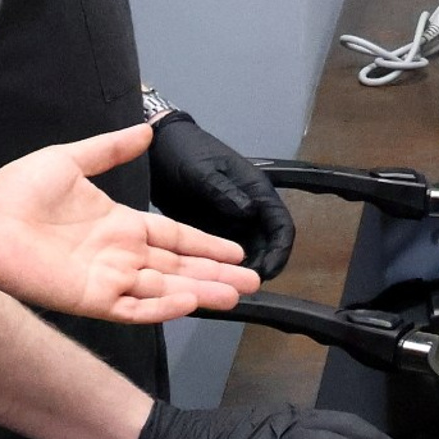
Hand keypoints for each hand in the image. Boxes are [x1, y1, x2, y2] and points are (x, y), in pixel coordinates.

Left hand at [0, 129, 259, 322]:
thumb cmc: (16, 191)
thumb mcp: (71, 160)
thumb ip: (111, 148)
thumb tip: (147, 129)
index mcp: (119, 225)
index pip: (174, 238)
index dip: (206, 245)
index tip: (236, 250)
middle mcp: (119, 255)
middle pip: (179, 267)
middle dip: (216, 274)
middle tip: (253, 280)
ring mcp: (106, 278)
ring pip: (164, 289)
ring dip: (200, 292)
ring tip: (235, 295)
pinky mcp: (88, 297)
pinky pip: (133, 307)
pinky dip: (162, 307)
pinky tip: (190, 302)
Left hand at [148, 113, 295, 278]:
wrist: (159, 148)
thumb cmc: (183, 152)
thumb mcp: (202, 172)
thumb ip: (224, 191)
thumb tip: (250, 212)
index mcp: (253, 190)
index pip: (279, 224)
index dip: (280, 249)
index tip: (269, 270)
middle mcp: (246, 207)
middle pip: (265, 242)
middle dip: (261, 265)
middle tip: (246, 286)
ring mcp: (228, 218)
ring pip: (244, 250)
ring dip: (240, 269)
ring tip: (230, 290)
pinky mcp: (209, 227)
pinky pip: (220, 252)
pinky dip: (220, 267)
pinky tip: (211, 281)